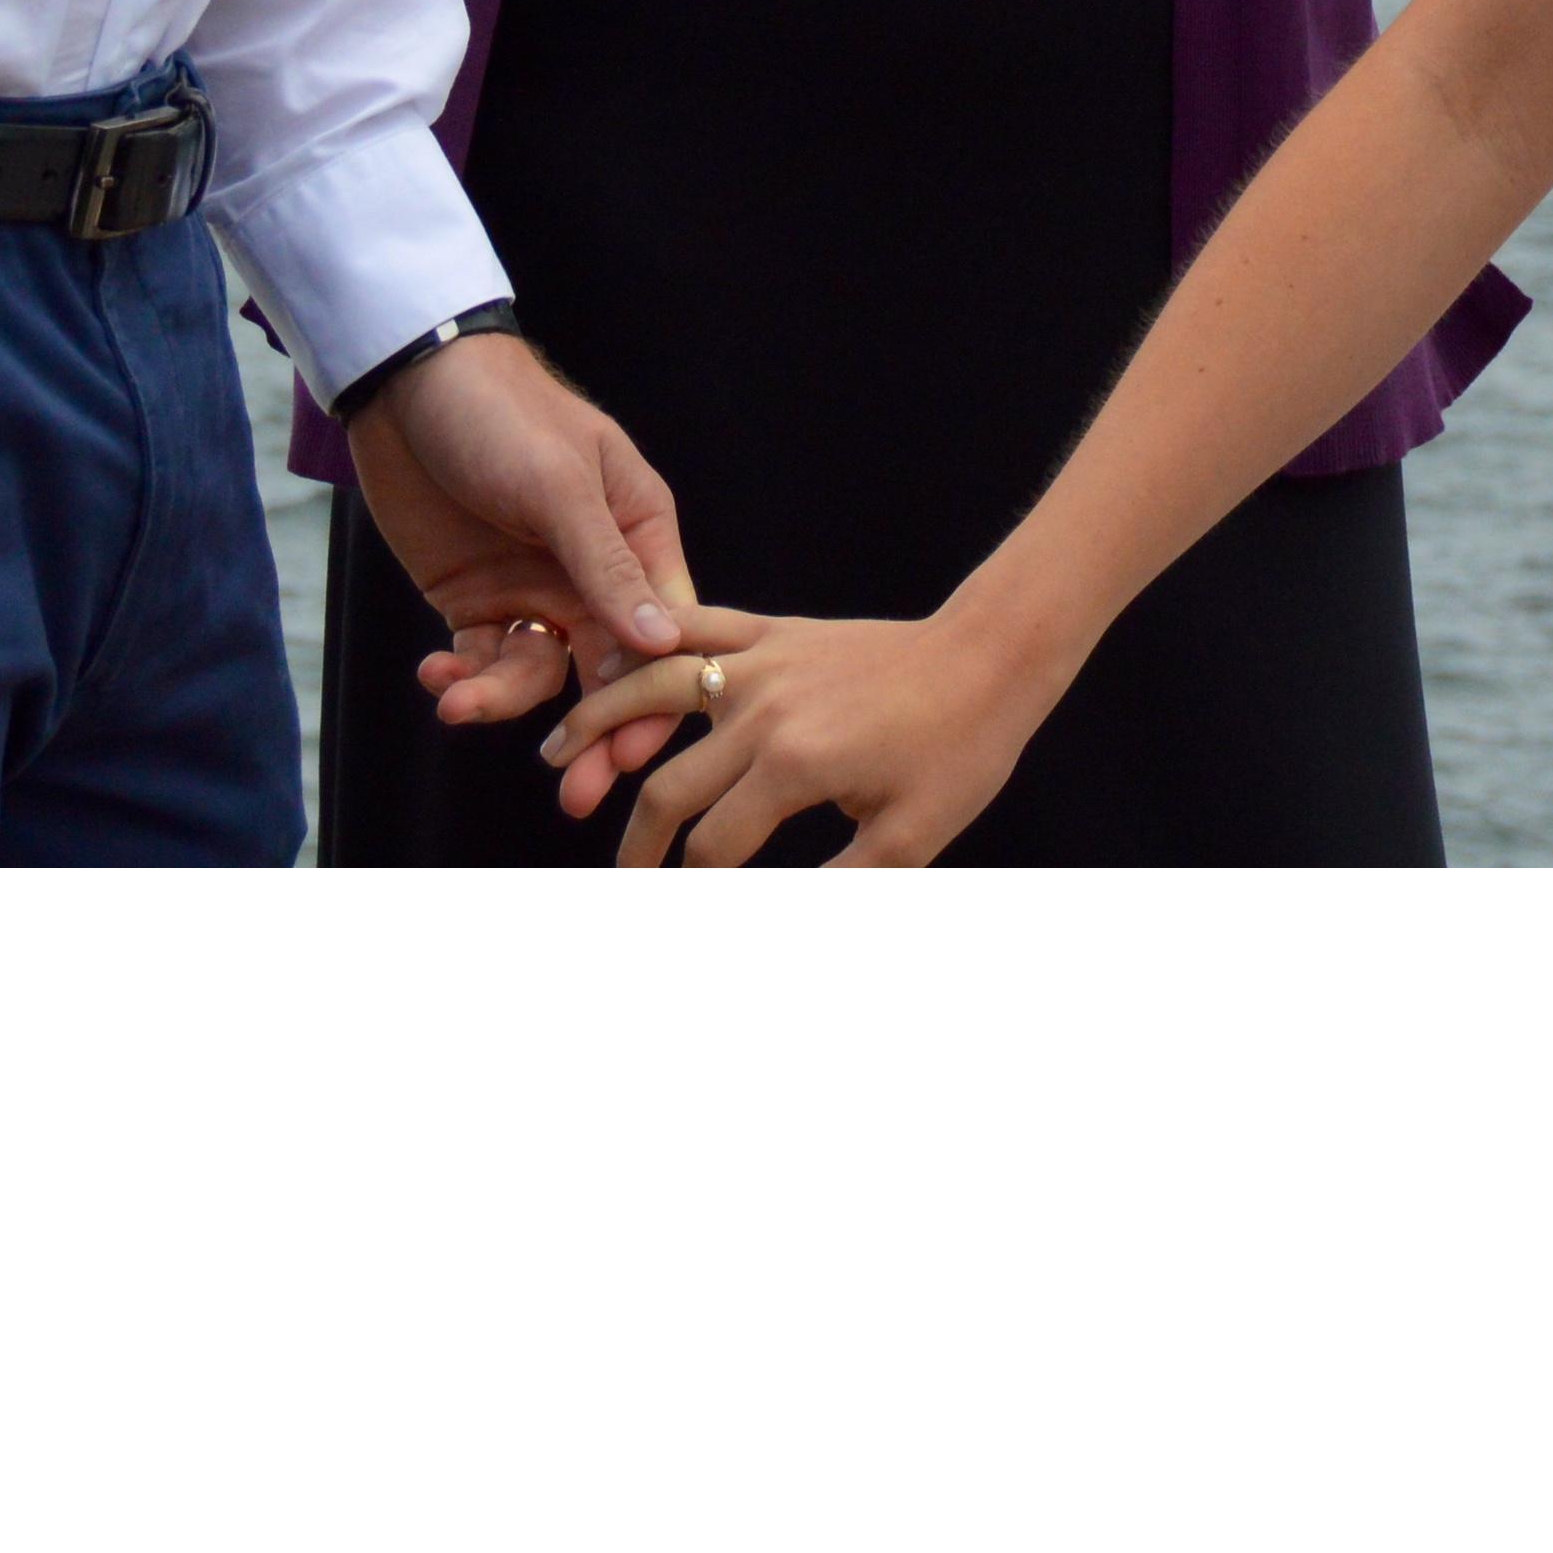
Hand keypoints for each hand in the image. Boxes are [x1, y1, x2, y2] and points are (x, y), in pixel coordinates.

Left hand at [345, 328, 692, 742]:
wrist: (407, 384)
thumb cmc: (503, 415)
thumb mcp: (558, 486)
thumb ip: (606, 567)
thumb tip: (662, 644)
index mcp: (638, 531)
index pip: (663, 629)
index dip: (654, 696)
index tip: (635, 754)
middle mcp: (594, 568)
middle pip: (608, 670)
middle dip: (592, 731)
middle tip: (575, 795)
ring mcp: (536, 587)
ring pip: (540, 675)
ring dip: (504, 702)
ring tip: (458, 707)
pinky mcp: (479, 599)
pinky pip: (485, 661)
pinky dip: (463, 681)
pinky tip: (436, 677)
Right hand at [539, 602, 1062, 866]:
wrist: (993, 656)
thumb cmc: (960, 752)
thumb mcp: (907, 843)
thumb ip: (835, 890)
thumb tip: (772, 925)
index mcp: (794, 764)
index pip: (713, 848)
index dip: (690, 893)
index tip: (670, 918)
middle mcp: (764, 709)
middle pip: (671, 788)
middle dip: (637, 844)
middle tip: (622, 878)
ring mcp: (764, 662)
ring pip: (654, 691)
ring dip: (599, 725)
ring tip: (558, 759)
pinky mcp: (776, 632)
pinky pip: (698, 627)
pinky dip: (650, 642)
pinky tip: (611, 658)